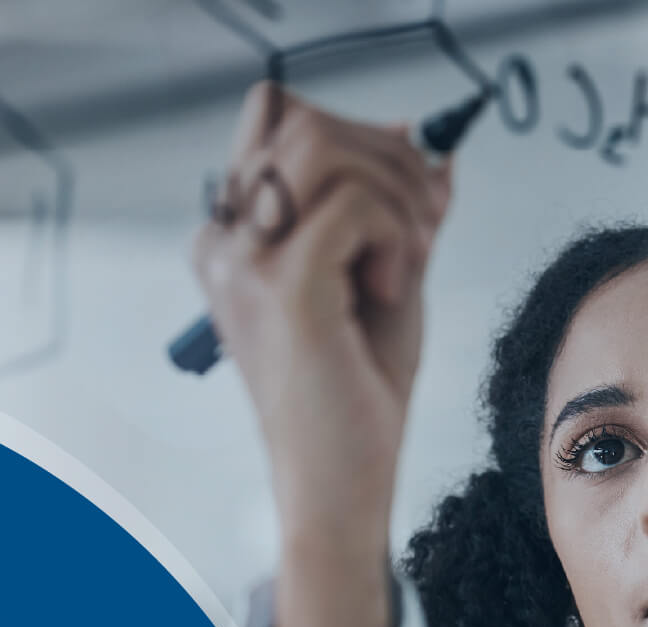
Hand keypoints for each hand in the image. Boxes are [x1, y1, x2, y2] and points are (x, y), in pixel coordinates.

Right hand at [191, 83, 452, 626]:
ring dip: (396, 194)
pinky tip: (389, 289)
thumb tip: (423, 138)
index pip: (278, 118)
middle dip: (391, 161)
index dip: (355, 136)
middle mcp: (224, 242)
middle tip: (419, 231)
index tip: (403, 194)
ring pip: (328, 148)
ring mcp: (244, 263)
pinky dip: (396, 234)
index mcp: (234, 237)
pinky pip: (354, 204)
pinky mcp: (282, 289)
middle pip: (306, 121)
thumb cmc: (354, 398)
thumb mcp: (383, 276)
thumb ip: (396, 207)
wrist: (340, 488)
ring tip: (404, 262)